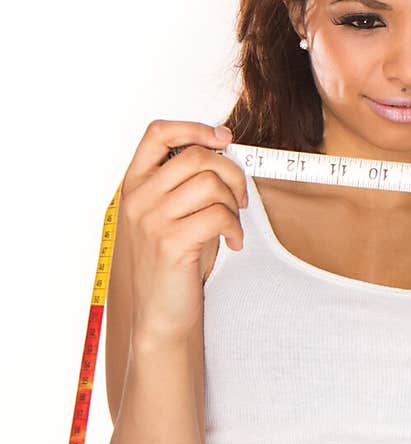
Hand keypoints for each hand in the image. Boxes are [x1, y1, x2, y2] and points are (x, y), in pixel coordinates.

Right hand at [119, 119, 247, 343]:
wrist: (161, 315)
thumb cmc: (174, 264)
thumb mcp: (173, 216)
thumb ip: (186, 184)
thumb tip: (223, 151)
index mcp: (134, 185)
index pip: (157, 133)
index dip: (195, 128)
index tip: (224, 138)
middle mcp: (138, 198)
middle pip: (196, 156)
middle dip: (231, 172)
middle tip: (241, 199)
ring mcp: (151, 220)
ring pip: (210, 184)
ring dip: (234, 203)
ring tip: (234, 225)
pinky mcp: (170, 243)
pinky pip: (218, 215)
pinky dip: (235, 228)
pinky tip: (234, 243)